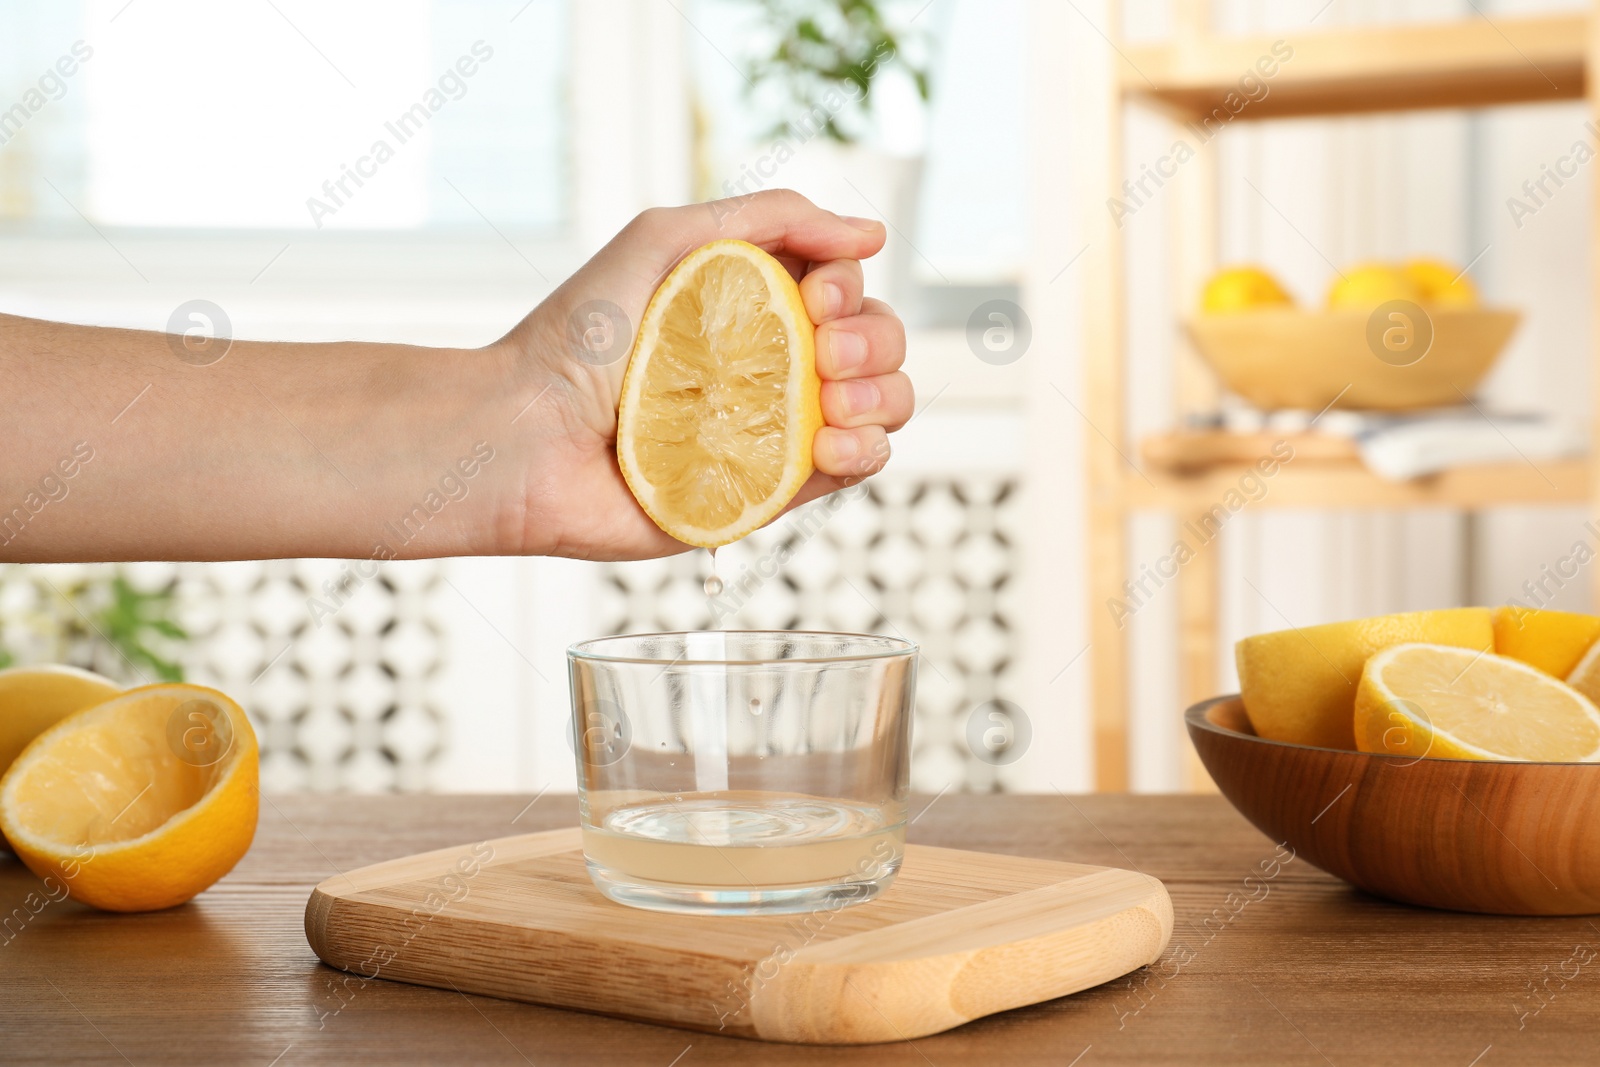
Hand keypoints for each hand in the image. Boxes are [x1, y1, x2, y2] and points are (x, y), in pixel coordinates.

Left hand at [496, 189, 912, 560]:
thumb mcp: (667, 239)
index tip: (815, 298)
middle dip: (874, 342)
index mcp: (752, 303)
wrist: (528, 438)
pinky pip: (855, 471)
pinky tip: (831, 443)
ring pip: (882, 406)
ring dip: (882, 396)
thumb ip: (771, 218)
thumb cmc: (580, 336)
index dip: (849, 289)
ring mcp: (775, 430)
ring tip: (831, 402)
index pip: (845, 288)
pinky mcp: (770, 491)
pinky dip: (866, 451)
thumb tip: (873, 236)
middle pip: (877, 345)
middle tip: (825, 352)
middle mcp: (772, 364)